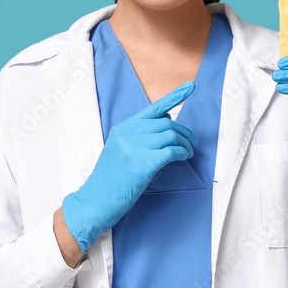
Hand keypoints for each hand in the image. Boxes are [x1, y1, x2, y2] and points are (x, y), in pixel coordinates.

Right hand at [62, 81, 197, 252]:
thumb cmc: (110, 180)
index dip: (175, 96)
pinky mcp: (142, 163)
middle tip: (192, 144)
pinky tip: (182, 159)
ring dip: (185, 145)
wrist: (95, 200)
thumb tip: (166, 126)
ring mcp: (134, 147)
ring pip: (171, 135)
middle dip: (184, 133)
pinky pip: (171, 151)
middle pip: (167, 124)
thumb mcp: (119, 150)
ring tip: (187, 154)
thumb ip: (138, 137)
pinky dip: (181, 154)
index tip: (191, 86)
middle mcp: (128, 133)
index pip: (154, 107)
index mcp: (123, 128)